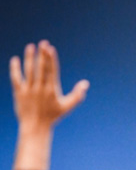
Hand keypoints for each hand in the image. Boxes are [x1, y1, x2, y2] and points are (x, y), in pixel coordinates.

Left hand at [11, 41, 88, 169]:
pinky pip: (16, 78)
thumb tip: (86, 83)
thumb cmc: (53, 116)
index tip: (50, 48)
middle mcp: (40, 88)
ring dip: (29, 58)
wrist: (35, 126)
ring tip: (30, 47)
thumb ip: (78, 95)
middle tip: (42, 43)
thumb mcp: (68, 106)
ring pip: (28, 71)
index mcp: (52, 90)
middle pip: (40, 68)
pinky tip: (15, 59)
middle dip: (41, 55)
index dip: (50, 59)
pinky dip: (15, 69)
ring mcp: (28, 90)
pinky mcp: (19, 93)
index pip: (51, 71)